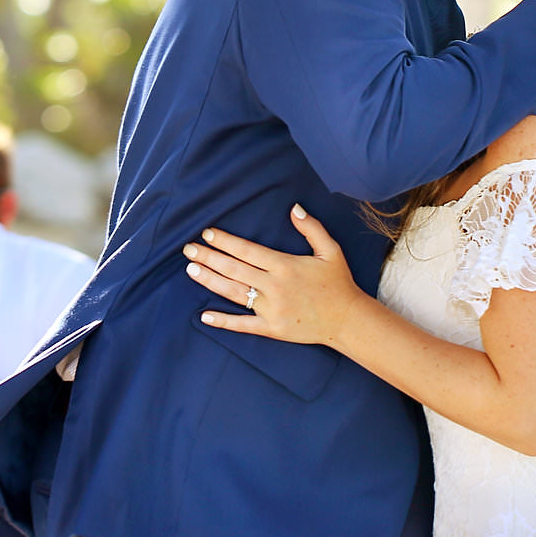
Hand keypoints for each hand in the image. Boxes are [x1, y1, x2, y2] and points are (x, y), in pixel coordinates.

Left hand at [186, 205, 365, 346]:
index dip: (225, 241)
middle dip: (209, 258)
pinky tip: (204, 316)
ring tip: (191, 270)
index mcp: (284, 265)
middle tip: (188, 250)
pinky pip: (243, 325)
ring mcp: (271, 309)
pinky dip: (223, 321)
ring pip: (233, 293)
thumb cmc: (338, 283)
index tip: (207, 234)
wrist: (347, 320)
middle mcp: (274, 286)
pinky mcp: (271, 328)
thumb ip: (311, 228)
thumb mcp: (330, 250)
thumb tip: (294, 208)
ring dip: (210, 281)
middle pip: (234, 269)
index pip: (247, 250)